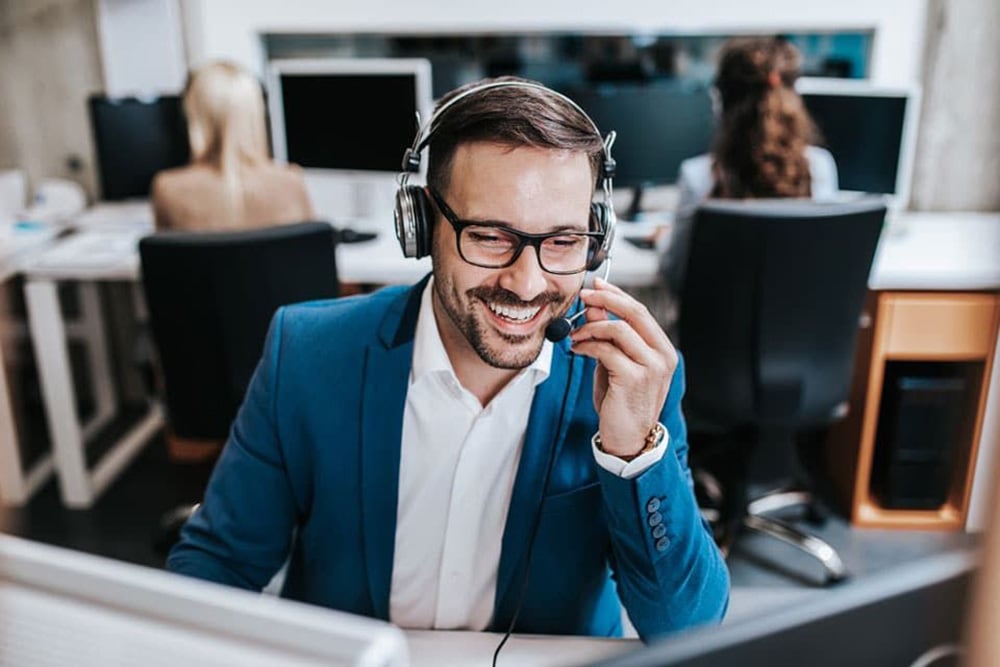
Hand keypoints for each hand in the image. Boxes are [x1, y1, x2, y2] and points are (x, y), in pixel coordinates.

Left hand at [569, 278, 677, 457]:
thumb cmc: (621, 402)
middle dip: (605, 299)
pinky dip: (587, 345)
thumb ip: (608, 336)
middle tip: (583, 295)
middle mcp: (662, 356)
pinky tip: (577, 349)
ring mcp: (651, 367)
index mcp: (662, 349)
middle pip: (634, 313)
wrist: (627, 439)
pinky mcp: (633, 379)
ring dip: (591, 327)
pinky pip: (606, 350)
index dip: (617, 295)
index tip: (597, 284)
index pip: (640, 311)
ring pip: (619, 329)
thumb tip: (595, 307)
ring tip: (575, 335)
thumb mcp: (614, 363)